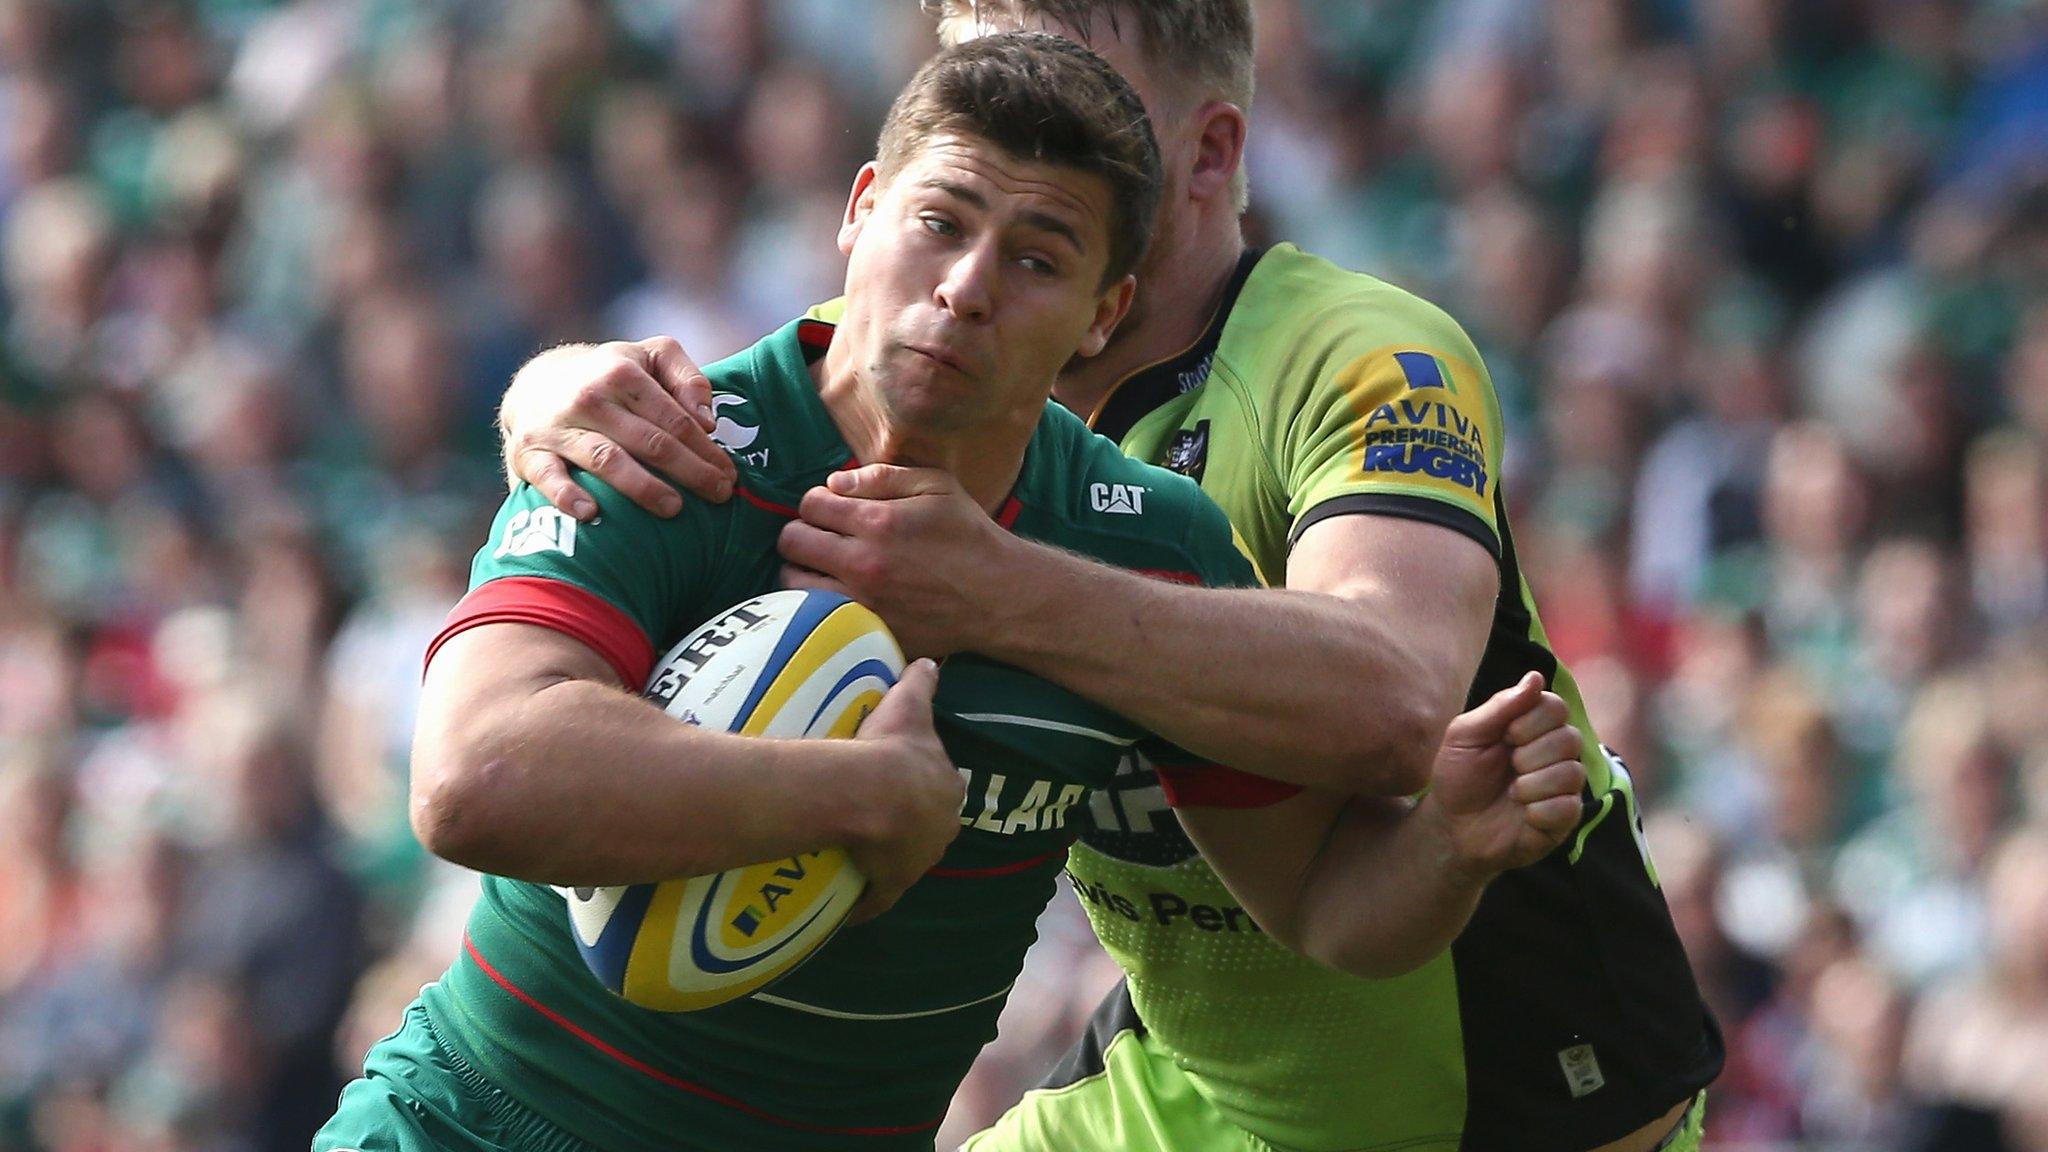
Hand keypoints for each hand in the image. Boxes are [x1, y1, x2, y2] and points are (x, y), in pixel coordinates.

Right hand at [499, 336, 737, 519]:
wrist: (536, 384)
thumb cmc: (611, 375)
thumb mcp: (650, 357)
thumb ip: (687, 378)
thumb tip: (708, 421)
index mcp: (622, 372)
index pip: (675, 419)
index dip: (707, 450)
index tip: (730, 475)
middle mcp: (589, 398)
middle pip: (650, 441)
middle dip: (690, 472)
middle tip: (719, 496)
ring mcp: (557, 427)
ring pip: (607, 459)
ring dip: (642, 487)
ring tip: (674, 509)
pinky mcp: (529, 453)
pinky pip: (548, 477)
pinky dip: (566, 495)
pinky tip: (591, 514)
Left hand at [779, 465, 1018, 658]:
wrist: (998, 597)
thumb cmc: (969, 537)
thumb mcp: (936, 487)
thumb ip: (882, 477)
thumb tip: (834, 482)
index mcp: (876, 523)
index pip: (810, 504)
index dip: (817, 502)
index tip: (833, 509)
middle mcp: (861, 564)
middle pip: (791, 541)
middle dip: (803, 532)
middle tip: (823, 537)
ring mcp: (861, 604)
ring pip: (793, 583)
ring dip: (804, 570)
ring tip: (825, 568)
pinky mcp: (865, 633)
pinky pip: (816, 617)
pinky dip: (818, 604)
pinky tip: (837, 596)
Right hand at [842, 658, 963, 922]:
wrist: (872, 793)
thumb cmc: (893, 747)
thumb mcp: (910, 704)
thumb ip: (923, 681)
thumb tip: (931, 661)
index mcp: (947, 790)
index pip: (942, 788)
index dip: (925, 785)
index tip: (904, 782)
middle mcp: (940, 830)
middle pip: (928, 827)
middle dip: (912, 824)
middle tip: (879, 815)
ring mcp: (917, 862)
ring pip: (905, 861)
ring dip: (890, 858)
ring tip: (862, 849)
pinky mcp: (891, 886)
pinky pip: (877, 898)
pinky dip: (867, 902)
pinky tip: (851, 904)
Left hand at [1423, 672, 1587, 881]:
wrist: (1451, 826)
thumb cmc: (1458, 776)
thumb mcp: (1465, 735)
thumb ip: (1500, 706)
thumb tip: (1536, 676)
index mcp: (1534, 726)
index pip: (1556, 707)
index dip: (1530, 721)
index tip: (1505, 735)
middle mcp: (1556, 753)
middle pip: (1569, 738)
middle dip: (1528, 754)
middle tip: (1508, 766)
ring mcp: (1564, 786)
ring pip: (1571, 773)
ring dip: (1531, 784)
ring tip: (1511, 793)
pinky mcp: (1565, 818)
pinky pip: (1569, 807)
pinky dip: (1538, 811)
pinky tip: (1523, 814)